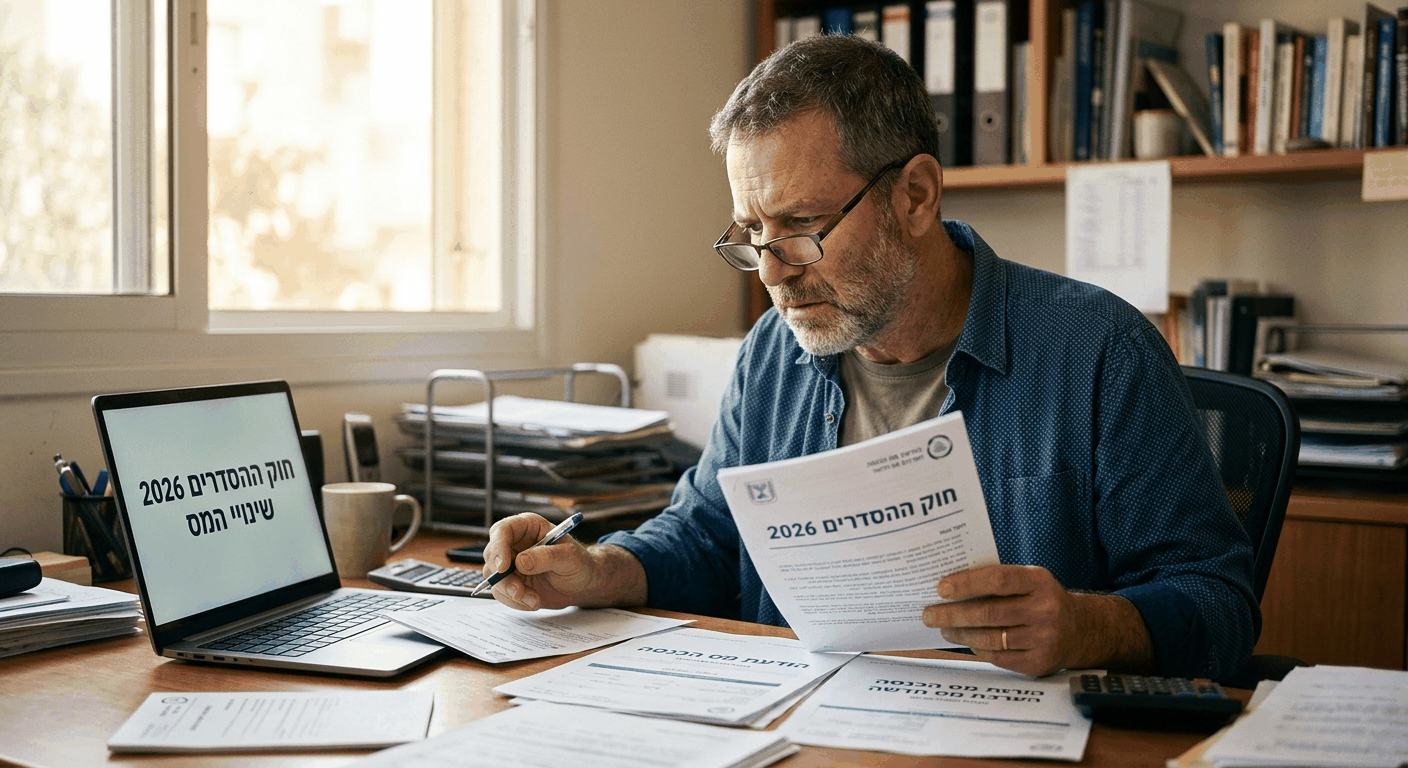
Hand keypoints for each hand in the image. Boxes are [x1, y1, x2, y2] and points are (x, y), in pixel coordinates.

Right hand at [480, 513, 647, 610]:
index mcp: (528, 527)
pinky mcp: (511, 582)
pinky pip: (502, 593)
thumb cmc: (580, 563)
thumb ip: (546, 557)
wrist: (583, 584)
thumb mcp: (569, 556)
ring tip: (535, 599)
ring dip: (512, 593)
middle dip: (503, 578)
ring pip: (495, 578)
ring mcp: (511, 564)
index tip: (503, 567)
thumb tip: (521, 561)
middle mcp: (515, 543)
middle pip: (492, 556)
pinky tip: (534, 601)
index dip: (498, 547)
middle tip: (520, 591)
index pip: (502, 530)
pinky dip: (516, 602)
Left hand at [920, 564, 1152, 676]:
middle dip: (952, 614)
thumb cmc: (1040, 599)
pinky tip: (966, 642)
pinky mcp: (1039, 663)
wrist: (1079, 630)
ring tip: (942, 628)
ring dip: (960, 633)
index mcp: (1039, 581)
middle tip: (929, 614)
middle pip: (989, 612)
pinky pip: (998, 657)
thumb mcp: (1029, 580)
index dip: (966, 583)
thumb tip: (950, 587)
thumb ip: (998, 581)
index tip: (940, 588)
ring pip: (990, 637)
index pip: (997, 579)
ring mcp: (1044, 639)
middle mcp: (1044, 610)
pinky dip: (978, 648)